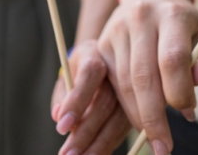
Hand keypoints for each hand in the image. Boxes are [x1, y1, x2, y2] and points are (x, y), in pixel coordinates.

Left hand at [51, 40, 131, 154]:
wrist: (100, 61)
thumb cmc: (77, 71)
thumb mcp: (66, 75)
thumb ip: (62, 95)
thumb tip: (58, 117)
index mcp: (96, 53)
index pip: (90, 74)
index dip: (77, 100)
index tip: (61, 127)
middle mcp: (118, 67)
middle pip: (106, 100)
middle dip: (86, 130)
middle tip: (68, 154)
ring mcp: (132, 88)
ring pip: (119, 117)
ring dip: (100, 143)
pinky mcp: (139, 105)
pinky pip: (126, 127)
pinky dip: (111, 144)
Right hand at [97, 0, 197, 154]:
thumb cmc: (180, 24)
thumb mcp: (197, 36)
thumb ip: (195, 62)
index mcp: (172, 14)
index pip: (173, 58)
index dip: (179, 92)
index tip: (188, 115)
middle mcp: (141, 18)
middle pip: (143, 75)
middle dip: (153, 117)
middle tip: (163, 147)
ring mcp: (117, 29)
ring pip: (124, 82)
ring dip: (137, 116)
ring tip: (151, 138)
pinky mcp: (101, 42)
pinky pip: (110, 82)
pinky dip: (122, 106)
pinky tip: (133, 121)